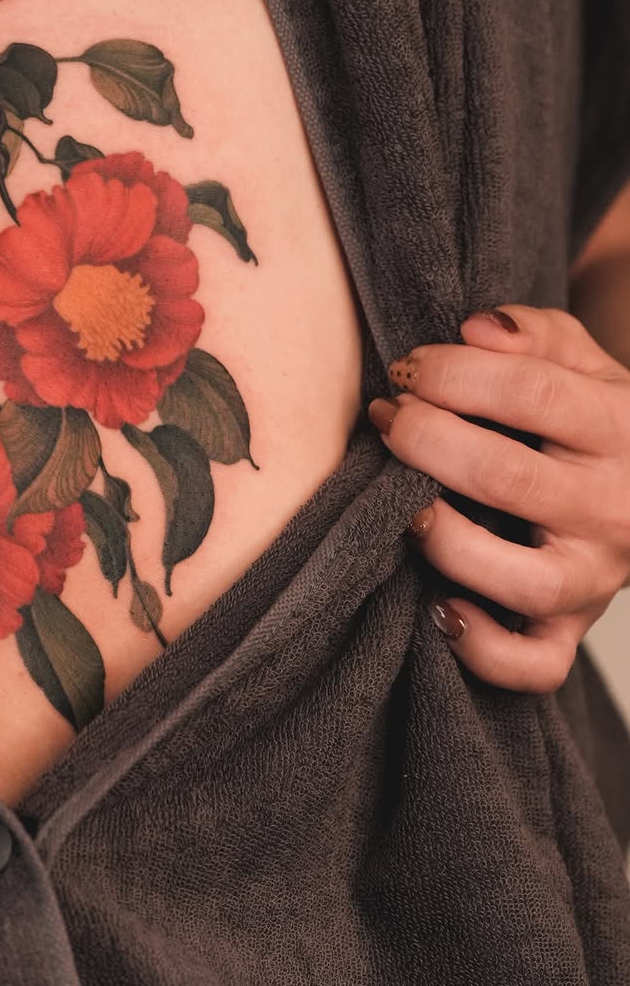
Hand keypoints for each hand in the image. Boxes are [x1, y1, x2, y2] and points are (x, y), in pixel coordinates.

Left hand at [367, 306, 629, 691]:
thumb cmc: (589, 415)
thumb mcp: (581, 359)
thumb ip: (533, 332)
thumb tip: (476, 328)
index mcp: (621, 428)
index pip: (533, 392)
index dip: (455, 374)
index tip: (406, 369)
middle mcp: (614, 508)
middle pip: (507, 477)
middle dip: (425, 440)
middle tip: (386, 419)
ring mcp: (595, 577)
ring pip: (521, 580)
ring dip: (445, 541)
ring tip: (405, 506)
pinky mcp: (572, 629)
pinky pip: (535, 664)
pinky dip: (483, 650)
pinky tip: (441, 607)